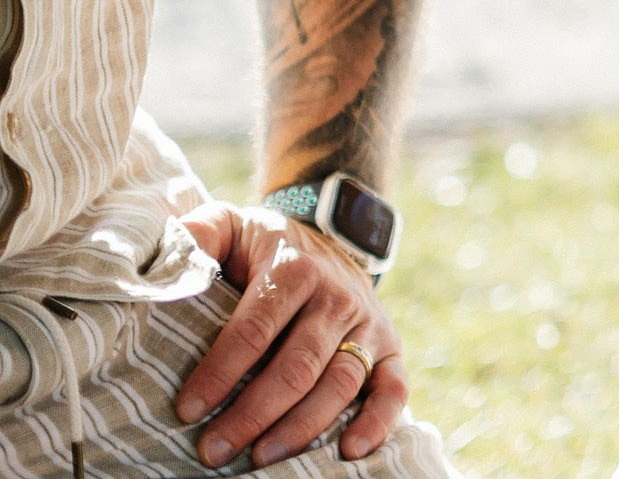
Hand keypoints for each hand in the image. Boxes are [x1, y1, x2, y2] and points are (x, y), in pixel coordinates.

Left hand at [176, 201, 405, 466]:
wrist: (330, 240)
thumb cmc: (264, 247)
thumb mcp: (229, 225)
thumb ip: (195, 236)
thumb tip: (160, 266)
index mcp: (296, 269)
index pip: (256, 328)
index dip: (220, 371)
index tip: (187, 408)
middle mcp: (338, 298)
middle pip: (298, 365)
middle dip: (253, 412)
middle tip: (212, 449)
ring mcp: (368, 325)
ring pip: (340, 383)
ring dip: (301, 426)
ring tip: (260, 458)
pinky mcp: (390, 349)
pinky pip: (394, 388)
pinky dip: (378, 421)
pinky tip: (349, 452)